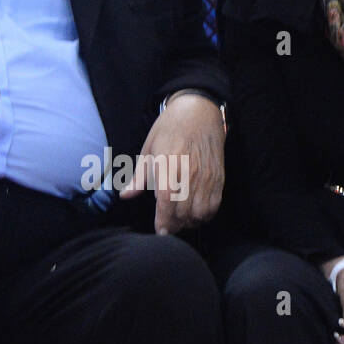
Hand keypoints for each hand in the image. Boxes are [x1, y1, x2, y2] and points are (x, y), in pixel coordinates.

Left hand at [120, 92, 224, 234]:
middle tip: (167, 226)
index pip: (167, 199)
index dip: (163, 219)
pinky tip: (195, 213)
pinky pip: (213, 206)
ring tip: (181, 220)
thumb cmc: (169, 130)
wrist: (199, 113)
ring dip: (189, 222)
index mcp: (168, 163)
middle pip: (183, 210)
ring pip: (200, 212)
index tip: (159, 230)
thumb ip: (138, 177)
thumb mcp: (148, 149)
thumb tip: (125, 196)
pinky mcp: (218, 177)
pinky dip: (205, 215)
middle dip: (174, 225)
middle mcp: (189, 171)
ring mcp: (206, 175)